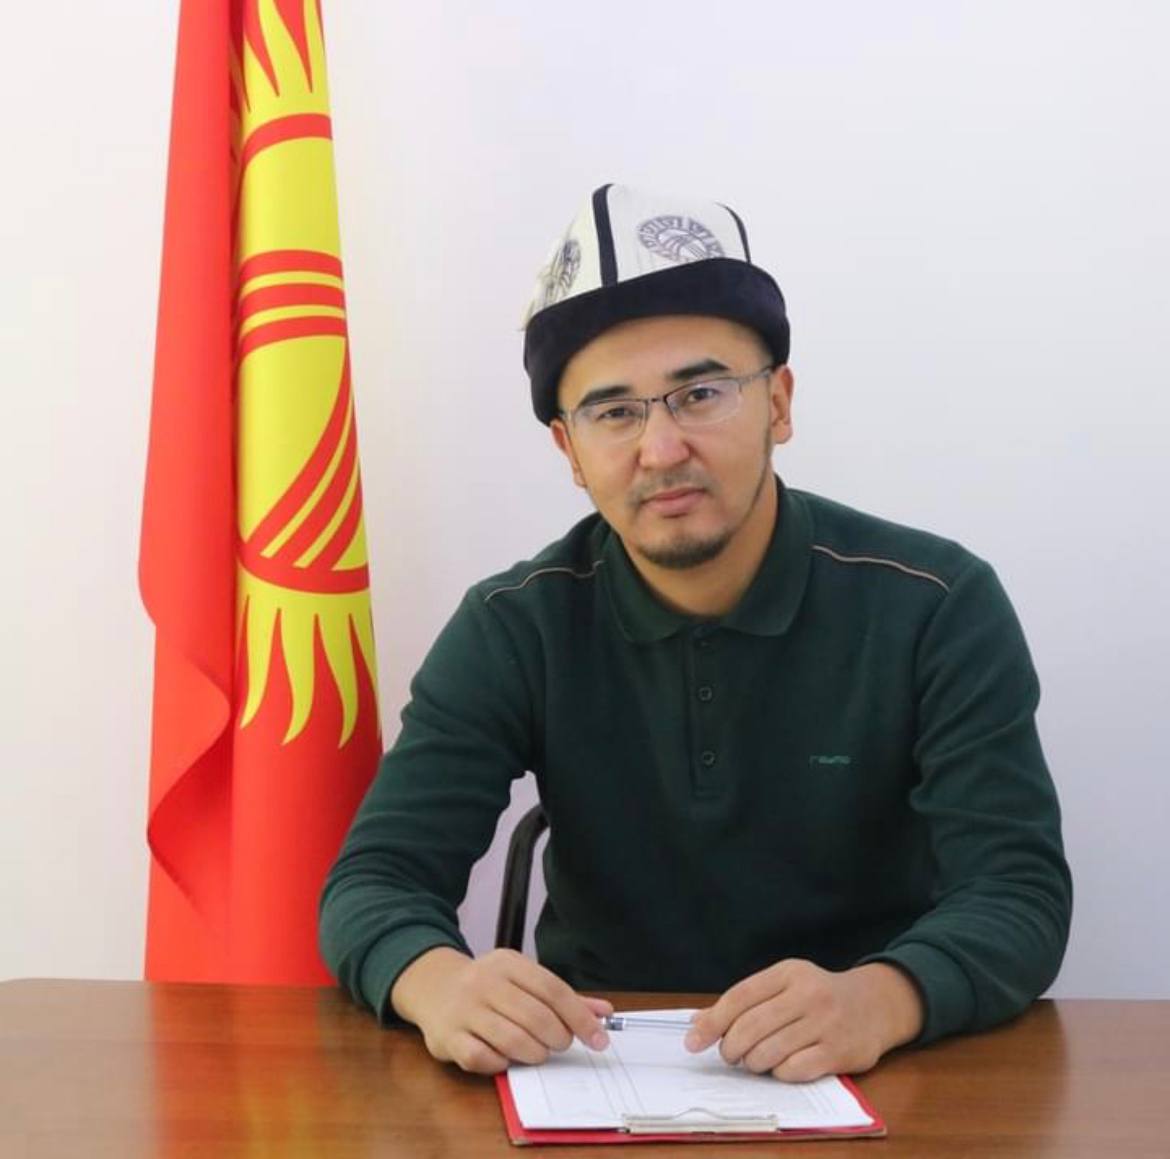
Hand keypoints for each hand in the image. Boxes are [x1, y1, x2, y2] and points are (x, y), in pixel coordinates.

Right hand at [390, 946, 612, 1073]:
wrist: (432, 985)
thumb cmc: (488, 986)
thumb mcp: (523, 979)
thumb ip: (562, 997)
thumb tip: (604, 1012)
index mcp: (508, 963)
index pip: (553, 990)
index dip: (580, 1017)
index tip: (599, 1039)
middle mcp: (484, 982)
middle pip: (536, 1016)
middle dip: (558, 1038)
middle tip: (561, 1045)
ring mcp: (464, 1010)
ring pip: (512, 1040)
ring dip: (535, 1054)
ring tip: (538, 1053)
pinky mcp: (448, 1037)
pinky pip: (483, 1059)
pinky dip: (501, 1064)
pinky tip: (505, 1058)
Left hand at [684, 960, 922, 1081]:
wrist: (874, 1005)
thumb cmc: (817, 997)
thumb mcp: (783, 986)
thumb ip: (743, 1003)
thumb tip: (696, 1024)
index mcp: (789, 973)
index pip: (740, 997)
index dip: (713, 1022)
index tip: (693, 1042)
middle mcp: (808, 994)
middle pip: (751, 1027)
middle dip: (731, 1047)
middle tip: (729, 1055)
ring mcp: (826, 1023)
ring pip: (770, 1052)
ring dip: (753, 1063)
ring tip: (754, 1061)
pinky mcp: (840, 1052)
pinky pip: (794, 1070)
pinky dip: (779, 1073)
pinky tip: (781, 1066)